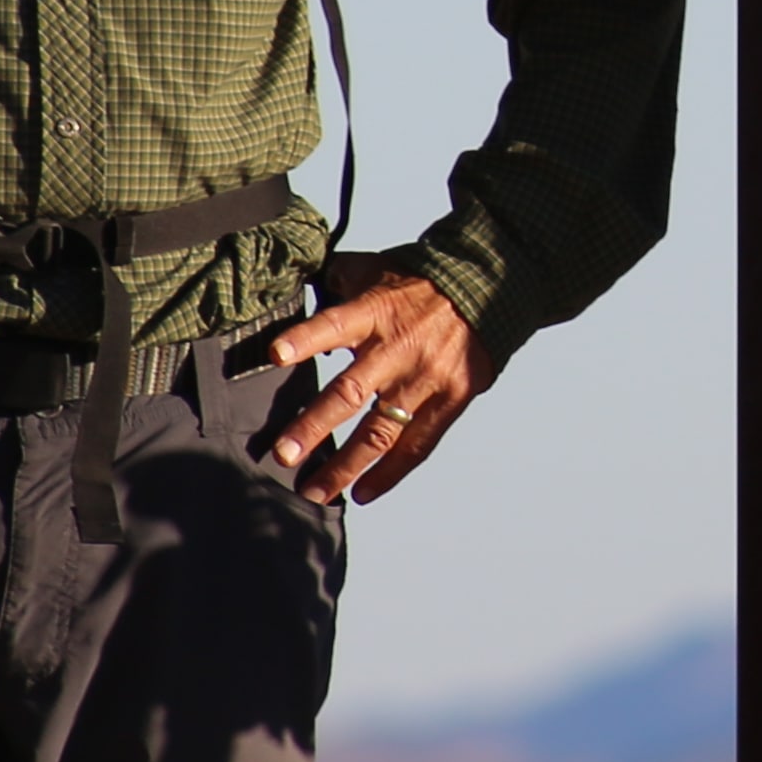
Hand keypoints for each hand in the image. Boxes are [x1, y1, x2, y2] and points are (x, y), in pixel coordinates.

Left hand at [259, 257, 486, 505]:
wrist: (486, 289)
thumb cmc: (419, 282)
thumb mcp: (375, 268)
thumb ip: (335, 281)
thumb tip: (294, 283)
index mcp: (374, 313)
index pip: (334, 324)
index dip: (306, 339)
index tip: (275, 354)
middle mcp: (397, 350)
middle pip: (351, 393)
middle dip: (315, 426)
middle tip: (284, 455)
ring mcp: (425, 380)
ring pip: (380, 432)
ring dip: (344, 466)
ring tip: (314, 492)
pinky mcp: (450, 401)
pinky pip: (416, 446)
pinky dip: (388, 474)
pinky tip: (361, 494)